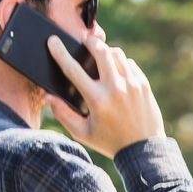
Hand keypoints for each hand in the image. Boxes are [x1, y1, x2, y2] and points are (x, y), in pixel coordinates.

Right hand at [47, 34, 165, 157]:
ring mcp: (132, 85)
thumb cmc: (109, 142)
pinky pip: (129, 64)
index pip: (73, 69)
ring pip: (117, 54)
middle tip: (84, 41)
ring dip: (106, 52)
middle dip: (90, 42)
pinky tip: (116, 71)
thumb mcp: (82, 133)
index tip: (53, 41)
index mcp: (96, 100)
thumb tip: (48, 97)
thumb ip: (63, 114)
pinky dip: (120, 64)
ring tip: (101, 57)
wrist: (143, 150)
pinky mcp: (144, 85)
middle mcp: (115, 88)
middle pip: (100, 51)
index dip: (60, 52)